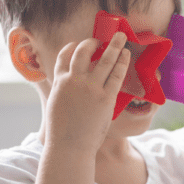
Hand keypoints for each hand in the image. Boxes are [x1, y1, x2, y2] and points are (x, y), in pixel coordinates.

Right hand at [45, 32, 130, 152]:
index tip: (78, 44)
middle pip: (83, 52)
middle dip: (93, 42)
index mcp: (59, 82)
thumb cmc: (62, 132)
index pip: (64, 57)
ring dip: (114, 45)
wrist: (69, 146)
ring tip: (121, 37)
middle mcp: (74, 80)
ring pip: (104, 59)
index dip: (72, 47)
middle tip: (102, 39)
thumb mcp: (56, 106)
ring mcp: (90, 87)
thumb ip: (61, 93)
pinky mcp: (105, 97)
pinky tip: (127, 55)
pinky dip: (122, 62)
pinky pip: (116, 74)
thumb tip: (65, 91)